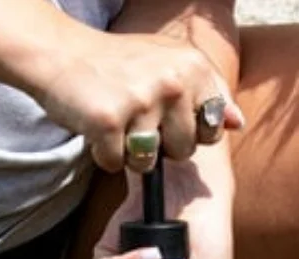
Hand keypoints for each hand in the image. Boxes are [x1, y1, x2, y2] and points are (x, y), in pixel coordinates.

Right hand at [30, 28, 243, 172]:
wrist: (62, 54)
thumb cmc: (117, 65)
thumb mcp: (170, 65)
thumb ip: (207, 93)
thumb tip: (236, 123)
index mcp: (193, 67)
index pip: (212, 128)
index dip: (188, 132)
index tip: (167, 117)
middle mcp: (173, 82)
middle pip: (183, 151)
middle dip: (159, 146)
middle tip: (135, 119)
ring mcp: (141, 101)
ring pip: (149, 162)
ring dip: (129, 154)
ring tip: (117, 125)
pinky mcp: (109, 121)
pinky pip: (115, 164)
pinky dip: (103, 155)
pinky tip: (96, 129)